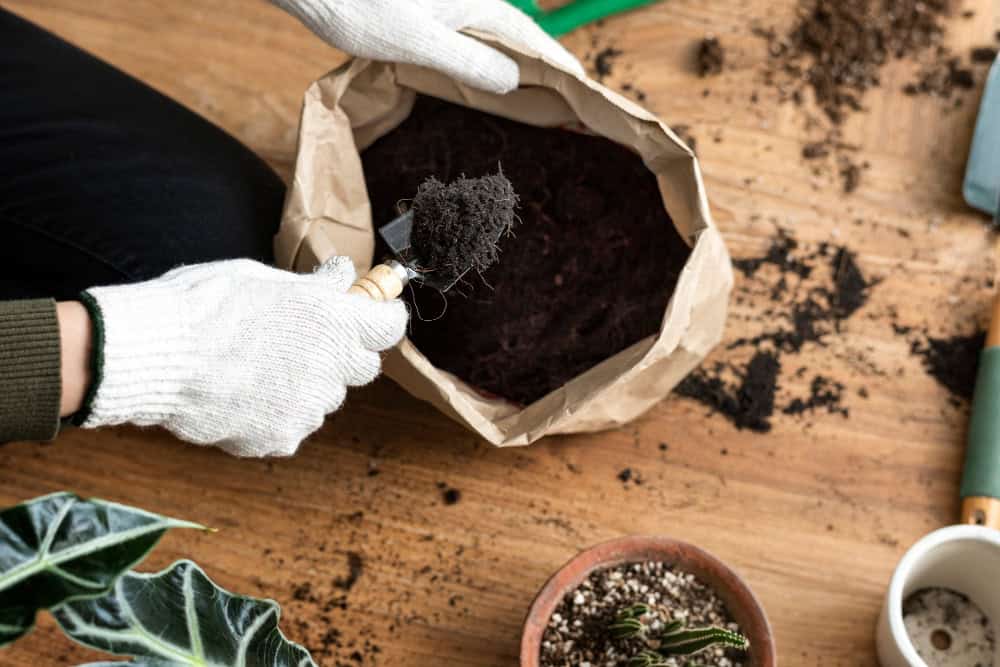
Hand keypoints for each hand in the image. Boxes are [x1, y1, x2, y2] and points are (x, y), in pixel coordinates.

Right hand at [79, 258, 406, 456]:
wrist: (157, 355)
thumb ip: (312, 287)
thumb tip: (342, 277)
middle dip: (342, 354)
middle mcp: (332, 367)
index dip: (380, 319)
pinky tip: (241, 395)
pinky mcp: (281, 437)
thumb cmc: (204, 305)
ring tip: (257, 369)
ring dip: (305, 385)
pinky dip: (274, 414)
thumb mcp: (263, 279)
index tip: (370, 315)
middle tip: (304, 341)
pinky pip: (291, 426)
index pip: (390, 326)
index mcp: (334, 320)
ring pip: (324, 399)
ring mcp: (308, 408)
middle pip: (363, 367)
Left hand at [271, 0, 583, 93]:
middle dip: (544, 66)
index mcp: (477, 2)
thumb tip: (513, 81)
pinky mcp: (431, 12)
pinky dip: (488, 59)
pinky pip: (473, 36)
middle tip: (567, 100)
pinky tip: (487, 78)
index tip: (584, 88)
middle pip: (518, 35)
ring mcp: (450, 4)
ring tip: (537, 95)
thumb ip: (468, 62)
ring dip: (517, 65)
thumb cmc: (360, 8)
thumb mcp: (418, 43)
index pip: (531, 38)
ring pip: (497, 36)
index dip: (559, 64)